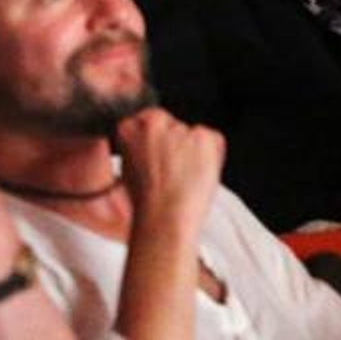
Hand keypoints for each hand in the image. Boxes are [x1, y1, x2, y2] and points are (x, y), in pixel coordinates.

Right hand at [114, 108, 222, 235]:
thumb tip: (149, 143)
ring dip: (195, 151)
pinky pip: (214, 141)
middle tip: (175, 169)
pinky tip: (200, 174)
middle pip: (172, 124)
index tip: (162, 156)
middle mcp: (153, 122)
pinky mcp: (204, 137)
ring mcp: (179, 129)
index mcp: (128, 127)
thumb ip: (136, 146)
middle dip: (177, 143)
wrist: (166, 219)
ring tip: (187, 177)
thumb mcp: (126, 168)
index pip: (149, 120)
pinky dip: (213, 156)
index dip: (159, 141)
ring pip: (193, 134)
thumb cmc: (147, 203)